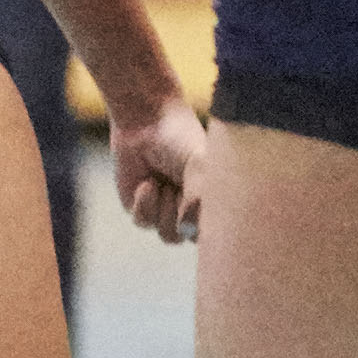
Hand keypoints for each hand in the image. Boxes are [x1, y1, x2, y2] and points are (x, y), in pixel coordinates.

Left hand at [113, 97, 207, 244]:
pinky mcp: (140, 208)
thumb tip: (189, 230)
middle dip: (183, 214)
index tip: (204, 211)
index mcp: (211, 197)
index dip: (211, 227)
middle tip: (179, 189)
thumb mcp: (199, 165)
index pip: (217, 230)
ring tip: (163, 181)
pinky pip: (144, 222)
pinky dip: (146, 202)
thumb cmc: (180, 138)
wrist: (145, 120)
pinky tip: (148, 182)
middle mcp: (189, 207)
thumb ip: (199, 198)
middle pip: (190, 237)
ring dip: (164, 208)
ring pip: (167, 235)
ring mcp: (165, 210)